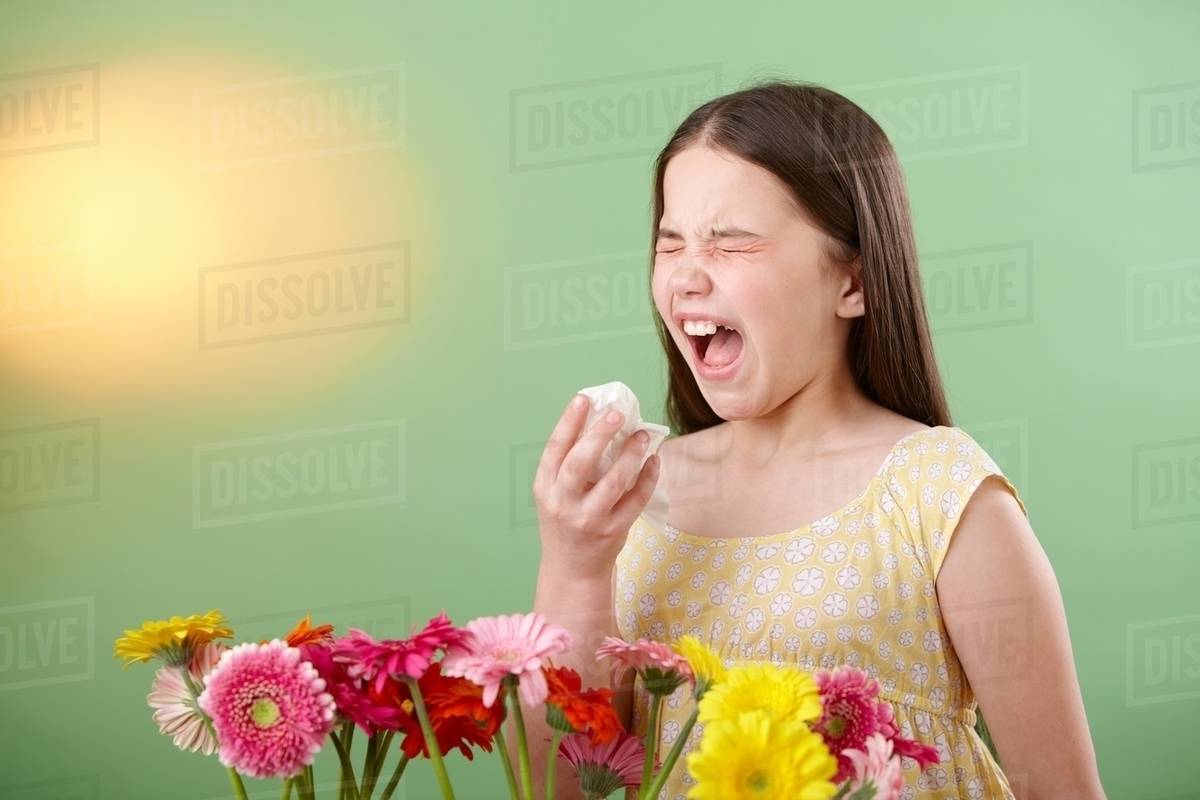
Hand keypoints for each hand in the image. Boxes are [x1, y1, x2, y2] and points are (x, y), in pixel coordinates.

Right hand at [533, 393, 660, 580]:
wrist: (571, 570)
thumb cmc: (565, 522)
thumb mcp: (554, 494)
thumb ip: (568, 465)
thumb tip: (597, 421)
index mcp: (545, 488)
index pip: (555, 449)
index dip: (569, 422)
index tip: (585, 398)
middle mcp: (563, 504)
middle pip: (580, 463)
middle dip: (599, 435)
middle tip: (618, 414)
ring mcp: (589, 520)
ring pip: (614, 482)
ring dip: (631, 455)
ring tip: (642, 435)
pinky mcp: (613, 532)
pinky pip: (635, 501)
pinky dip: (647, 478)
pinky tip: (653, 461)